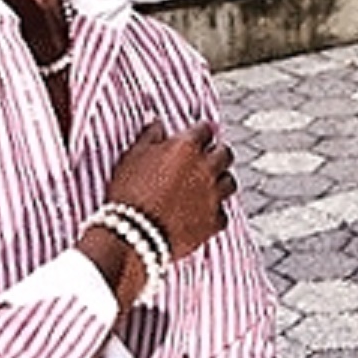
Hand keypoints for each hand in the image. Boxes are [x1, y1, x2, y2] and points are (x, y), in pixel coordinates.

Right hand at [104, 120, 238, 265]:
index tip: (199, 136)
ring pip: (229, 182)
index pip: (205, 129)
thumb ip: (149, 136)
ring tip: (207, 187)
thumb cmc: (128, 193)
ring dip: (220, 182)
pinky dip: (214, 213)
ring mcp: (213, 195)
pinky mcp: (214, 221)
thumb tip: (157, 122)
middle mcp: (206, 167)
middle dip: (217, 155)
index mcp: (187, 147)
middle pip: (225, 154)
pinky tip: (202, 214)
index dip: (201, 133)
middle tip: (207, 160)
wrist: (132, 235)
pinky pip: (223, 214)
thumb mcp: (132, 156)